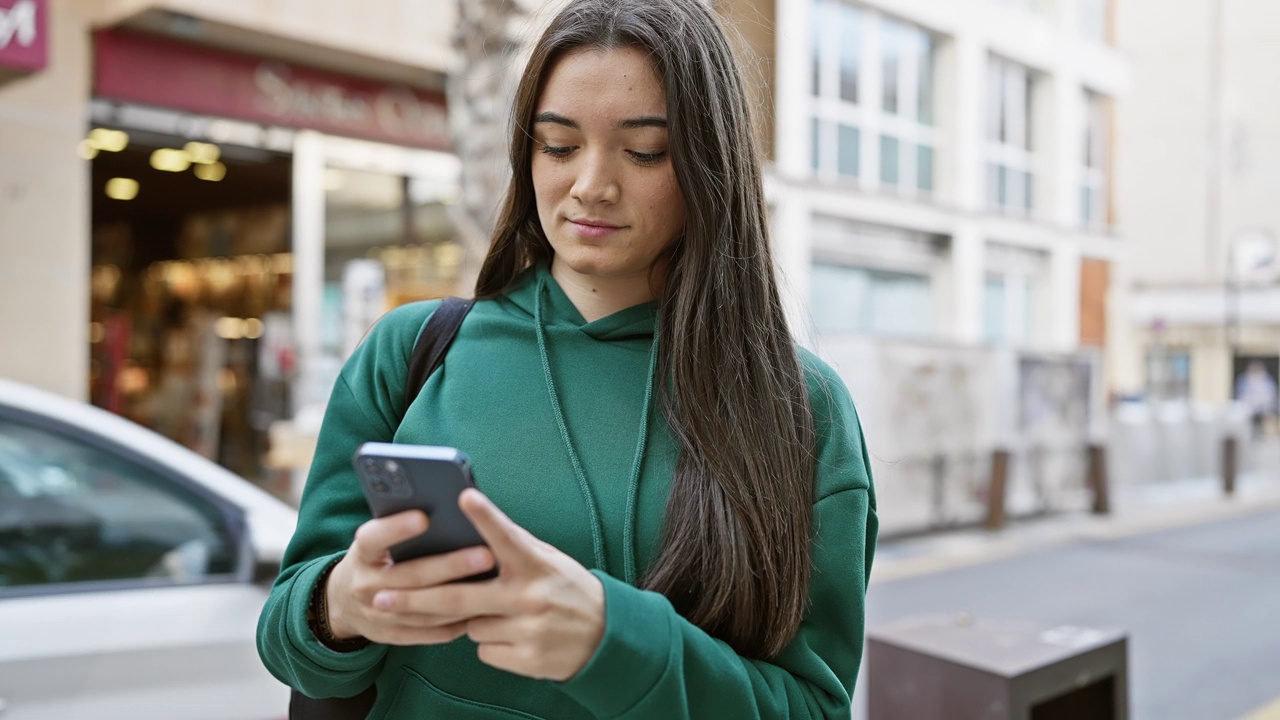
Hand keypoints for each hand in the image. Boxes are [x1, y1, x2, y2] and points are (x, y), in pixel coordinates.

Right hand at [325, 510, 497, 645]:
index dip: (397, 529)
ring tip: (493, 584)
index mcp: (361, 553)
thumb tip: (445, 508)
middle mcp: (365, 585)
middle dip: (451, 566)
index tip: (424, 517)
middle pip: (411, 576)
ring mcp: (377, 615)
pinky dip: (456, 623)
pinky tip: (481, 610)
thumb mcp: (377, 539)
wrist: (344, 601)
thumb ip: (400, 527)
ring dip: (461, 598)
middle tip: (486, 555)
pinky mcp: (391, 636)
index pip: (374, 538)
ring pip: (425, 609)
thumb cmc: (376, 557)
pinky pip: (429, 633)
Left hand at [369, 489, 605, 680]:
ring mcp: (529, 630)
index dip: (485, 517)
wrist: (606, 637)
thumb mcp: (548, 560)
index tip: (464, 497)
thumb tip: (476, 523)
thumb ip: (513, 547)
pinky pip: (484, 649)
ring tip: (506, 614)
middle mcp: (531, 597)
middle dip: (415, 600)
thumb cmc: (567, 589)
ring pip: (470, 626)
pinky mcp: (527, 660)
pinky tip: (515, 636)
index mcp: (537, 565)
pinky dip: (491, 643)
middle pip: (461, 599)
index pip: (506, 537)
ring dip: (472, 620)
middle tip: (379, 599)